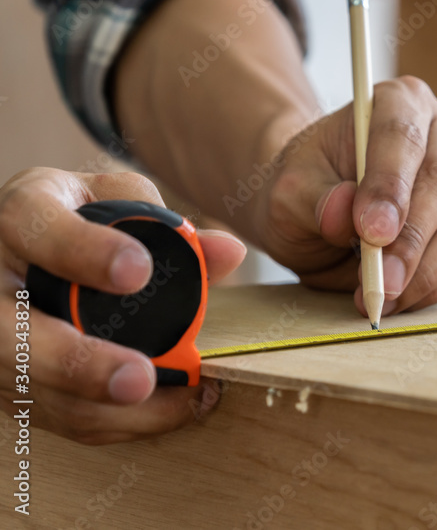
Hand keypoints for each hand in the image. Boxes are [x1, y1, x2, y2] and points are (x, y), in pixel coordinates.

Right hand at [0, 168, 245, 443]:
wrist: (24, 249)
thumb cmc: (81, 219)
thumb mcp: (117, 201)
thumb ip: (169, 225)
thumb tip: (228, 252)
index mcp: (22, 217)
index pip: (35, 228)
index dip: (84, 252)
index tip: (137, 273)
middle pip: (10, 336)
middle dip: (78, 364)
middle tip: (140, 378)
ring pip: (32, 388)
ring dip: (104, 408)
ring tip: (180, 400)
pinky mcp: (8, 382)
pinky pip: (52, 414)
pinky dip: (112, 421)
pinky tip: (168, 410)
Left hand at [256, 76, 436, 315]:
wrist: (319, 209)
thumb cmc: (305, 188)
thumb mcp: (287, 191)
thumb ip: (311, 198)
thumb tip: (343, 212)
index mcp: (399, 102)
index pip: (403, 136)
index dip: (390, 184)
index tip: (370, 230)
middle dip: (411, 239)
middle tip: (379, 280)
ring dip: (425, 270)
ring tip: (379, 296)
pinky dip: (434, 287)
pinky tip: (397, 298)